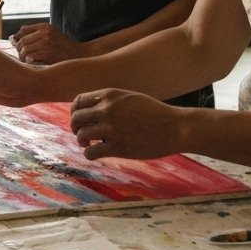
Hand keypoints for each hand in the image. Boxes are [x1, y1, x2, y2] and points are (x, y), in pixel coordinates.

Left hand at [12, 23, 86, 63]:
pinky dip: (29, 61)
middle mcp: (45, 33)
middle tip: (21, 55)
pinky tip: (33, 62)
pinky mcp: (49, 54)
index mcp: (45, 27)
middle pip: (22, 41)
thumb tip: (15, 36)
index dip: (17, 39)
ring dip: (23, 57)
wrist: (79, 54)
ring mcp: (47, 44)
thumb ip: (35, 33)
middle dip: (19, 49)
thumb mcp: (51, 34)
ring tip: (26, 60)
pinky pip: (31, 57)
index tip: (18, 45)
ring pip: (25, 50)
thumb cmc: (62, 46)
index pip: (22, 31)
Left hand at [69, 88, 184, 160]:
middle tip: (82, 134)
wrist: (174, 127)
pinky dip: (89, 154)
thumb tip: (89, 111)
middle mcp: (107, 110)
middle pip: (76, 118)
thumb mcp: (129, 98)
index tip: (80, 119)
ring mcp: (111, 129)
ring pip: (81, 135)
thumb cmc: (154, 113)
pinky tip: (95, 153)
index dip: (75, 111)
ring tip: (88, 144)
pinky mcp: (117, 147)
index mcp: (110, 95)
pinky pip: (91, 152)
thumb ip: (110, 101)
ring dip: (82, 141)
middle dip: (75, 127)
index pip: (79, 101)